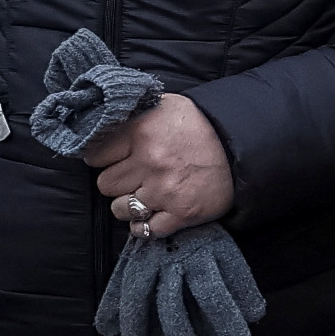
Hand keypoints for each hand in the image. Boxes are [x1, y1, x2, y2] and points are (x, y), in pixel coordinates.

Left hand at [83, 89, 232, 234]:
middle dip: (117, 182)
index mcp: (141, 131)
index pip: (95, 156)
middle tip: (132, 176)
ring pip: (120, 209)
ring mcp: (165, 191)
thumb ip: (131, 114)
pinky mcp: (181, 213)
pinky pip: (147, 229)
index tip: (112, 159)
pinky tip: (151, 214)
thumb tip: (101, 120)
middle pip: (106, 185)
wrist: (239, 146)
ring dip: (128, 205)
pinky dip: (145, 225)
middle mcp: (150, 162)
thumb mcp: (162, 106)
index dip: (102, 158)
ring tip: (143, 194)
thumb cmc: (197, 126)